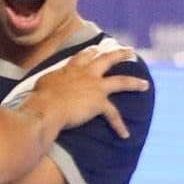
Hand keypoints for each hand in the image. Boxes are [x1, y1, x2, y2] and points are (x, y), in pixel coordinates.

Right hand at [23, 47, 149, 137]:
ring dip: (134, 83)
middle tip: (129, 51)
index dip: (92, 52)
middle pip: (106, 59)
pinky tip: (125, 134)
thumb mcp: (41, 85)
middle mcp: (85, 73)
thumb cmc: (38, 100)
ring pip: (120, 81)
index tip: (98, 49)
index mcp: (70, 69)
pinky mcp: (99, 102)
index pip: (83, 56)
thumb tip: (42, 87)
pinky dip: (119, 126)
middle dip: (119, 54)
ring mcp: (94, 86)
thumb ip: (47, 83)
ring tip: (145, 84)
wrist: (45, 108)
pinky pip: (113, 114)